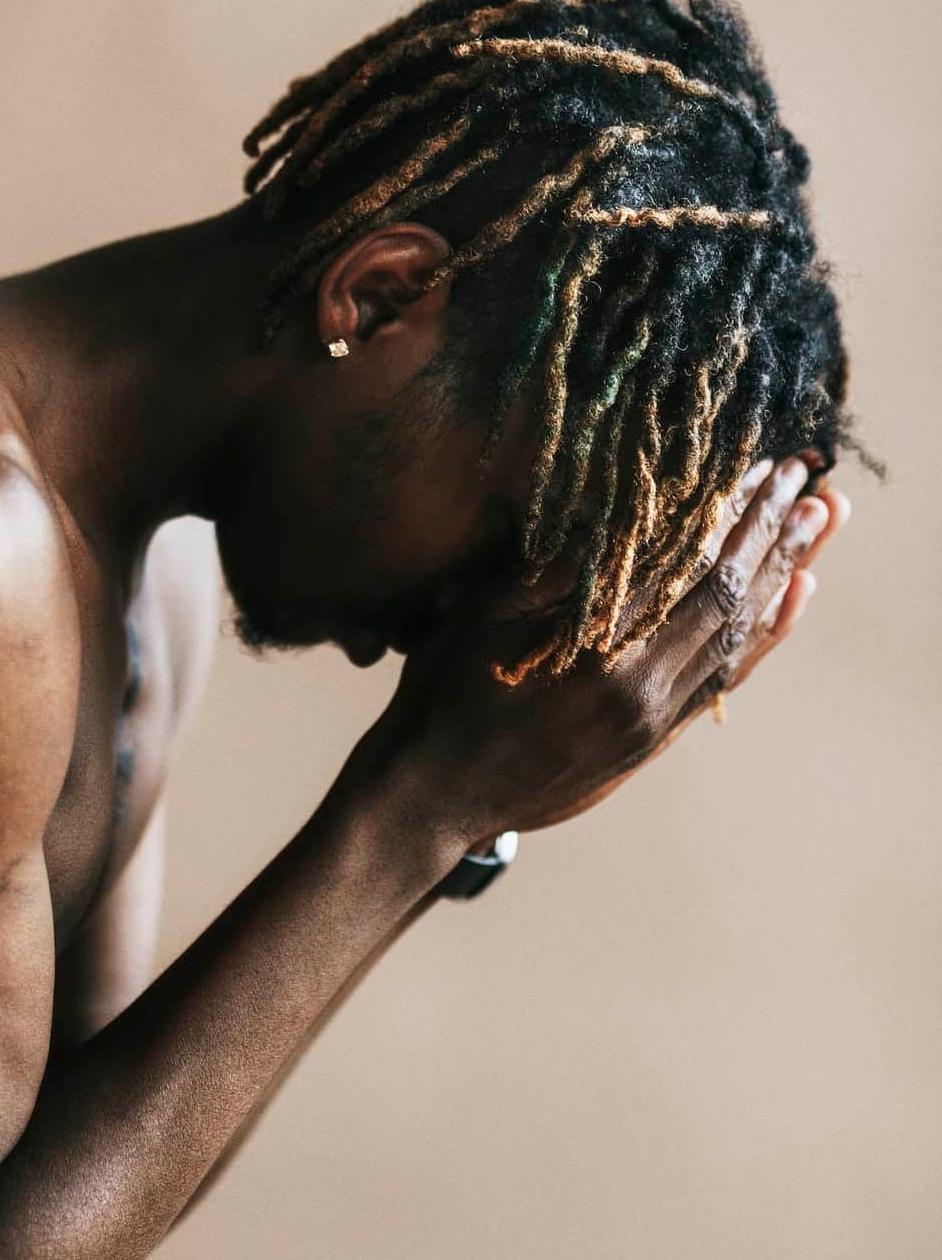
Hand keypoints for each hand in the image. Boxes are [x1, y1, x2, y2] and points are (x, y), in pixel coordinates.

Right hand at [348, 457, 846, 858]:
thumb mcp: (487, 613)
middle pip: (729, 594)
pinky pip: (725, 680)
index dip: (731, 510)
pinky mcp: (653, 743)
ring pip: (739, 635)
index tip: (763, 464)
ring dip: (786, 573)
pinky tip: (793, 599)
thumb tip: (634, 512)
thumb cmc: (445, 691)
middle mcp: (640, 686)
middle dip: (774, 530)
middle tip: (811, 478)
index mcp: (597, 648)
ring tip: (823, 521)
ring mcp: (653, 720)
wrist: (436, 795)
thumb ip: (564, 570)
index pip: (687, 562)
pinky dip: (765, 636)